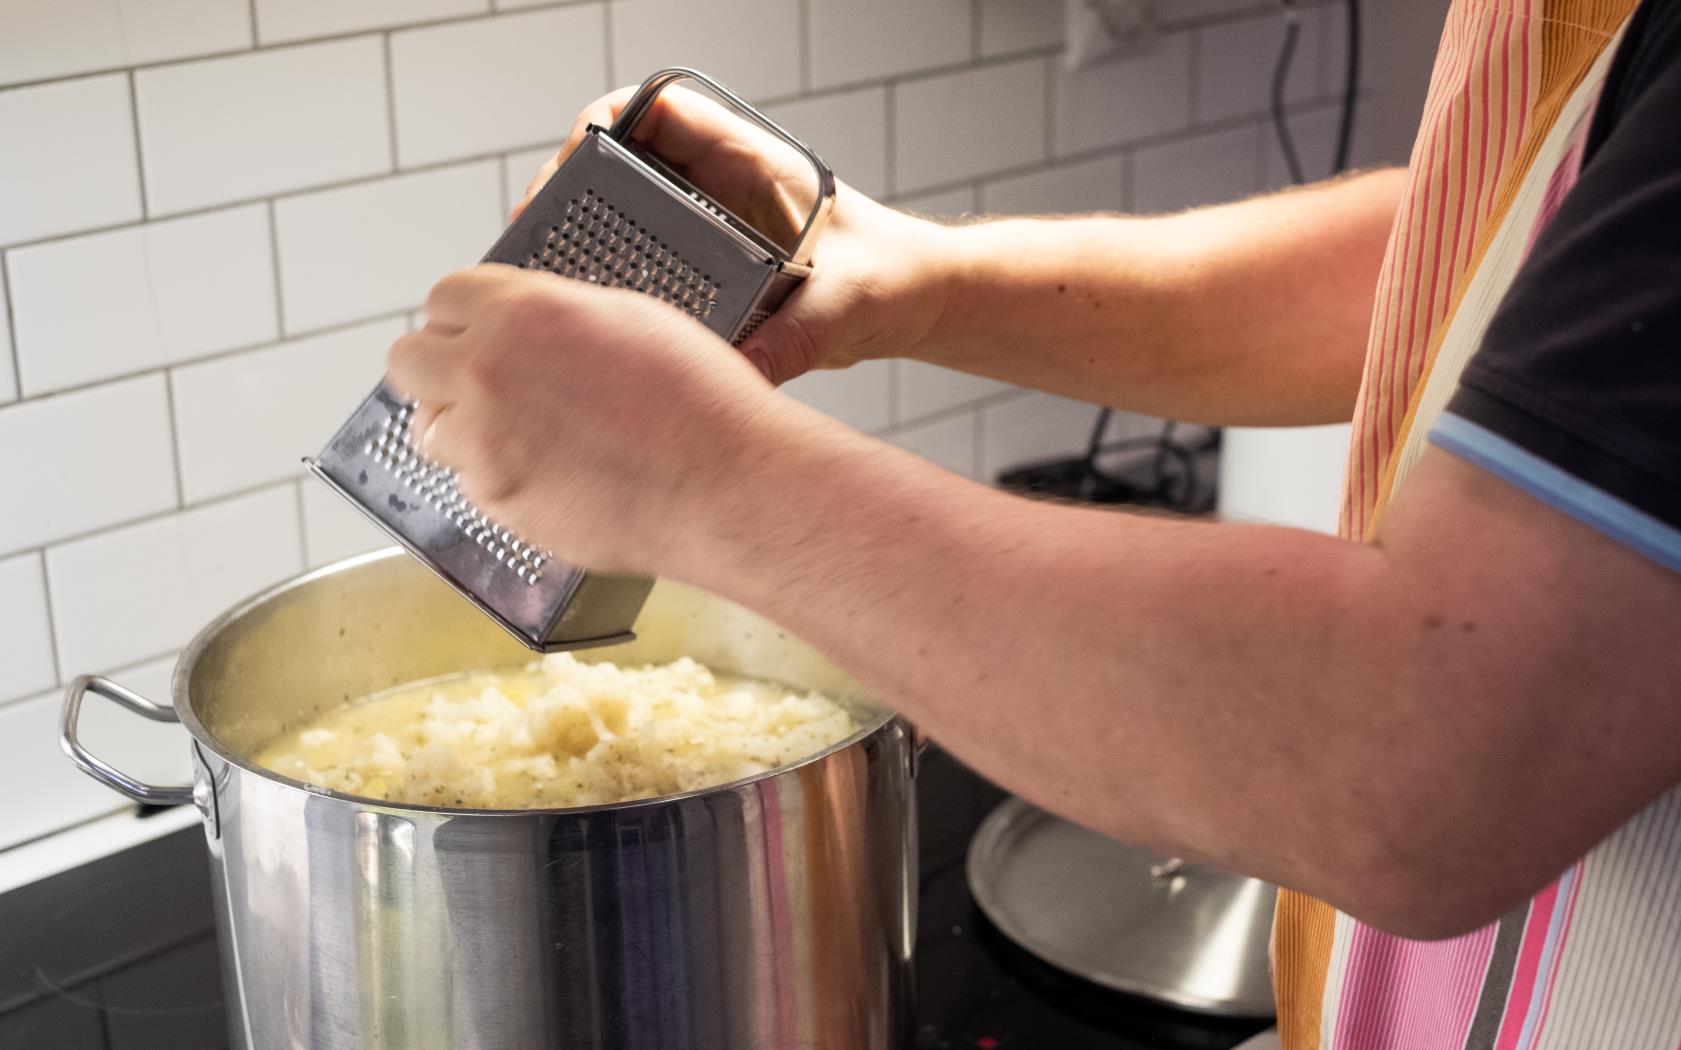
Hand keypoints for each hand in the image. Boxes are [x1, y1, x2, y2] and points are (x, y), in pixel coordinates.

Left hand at [387, 264, 831, 576]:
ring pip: (429, 429)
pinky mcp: (498, 502)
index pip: (444, 297)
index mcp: (523, 312)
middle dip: (438, 369)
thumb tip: (523, 323)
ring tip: (524, 437)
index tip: (479, 332)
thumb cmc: (702, 403)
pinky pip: (469, 484)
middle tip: (479, 383)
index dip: (465, 316)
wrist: (728, 486)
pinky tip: (555, 474)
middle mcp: (488, 372)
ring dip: (463, 429)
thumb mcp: (632, 317)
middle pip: (408, 360)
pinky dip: (499, 480)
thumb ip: (556, 313)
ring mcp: (485, 443)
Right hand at [514, 84, 960, 383]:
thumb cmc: (891, 278)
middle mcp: (717, 185)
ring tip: (540, 281)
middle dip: (567, 189)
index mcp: (750, 161)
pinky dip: (604, 278)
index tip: (569, 170)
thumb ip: (798, 337)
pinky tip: (581, 315)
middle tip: (532, 238)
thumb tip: (745, 372)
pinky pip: (637, 257)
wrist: (913, 301)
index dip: (600, 130)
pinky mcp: (702, 266)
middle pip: (616, 160)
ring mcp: (704, 223)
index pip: (655, 111)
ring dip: (577, 236)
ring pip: (617, 210)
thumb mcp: (846, 306)